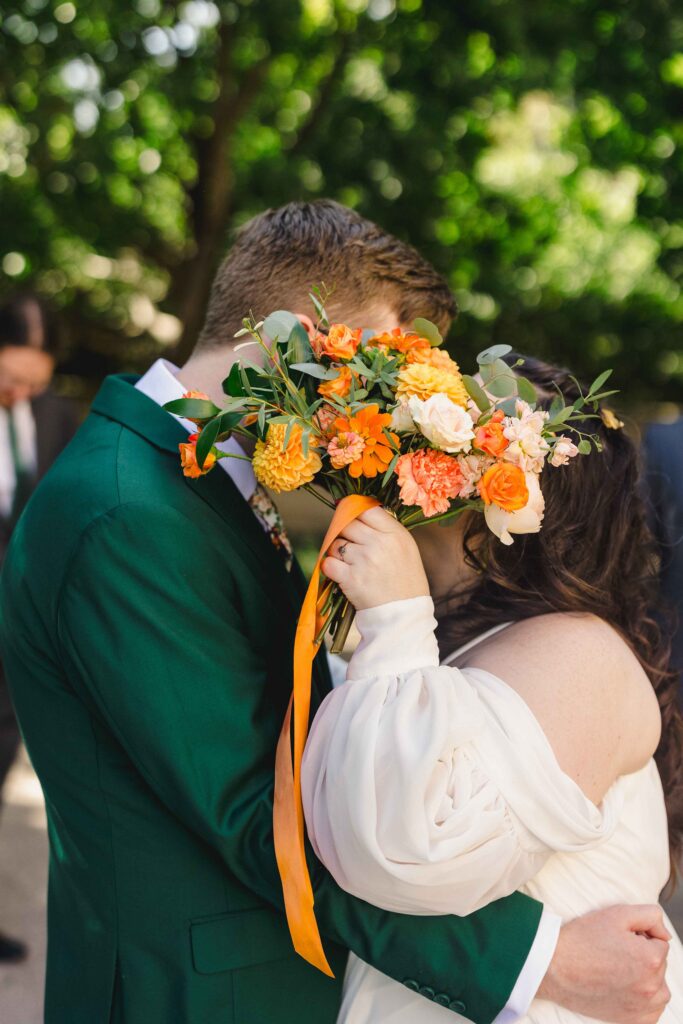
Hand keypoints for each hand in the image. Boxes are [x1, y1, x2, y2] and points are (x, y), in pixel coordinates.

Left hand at [322, 507, 429, 610]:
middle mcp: (379, 543)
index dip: (353, 510)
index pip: (367, 510)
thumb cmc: (406, 581)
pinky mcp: (351, 579)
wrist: (405, 615)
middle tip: (349, 544)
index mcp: (396, 534)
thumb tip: (361, 512)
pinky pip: (328, 563)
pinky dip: (330, 568)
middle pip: (347, 524)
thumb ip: (386, 529)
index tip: (346, 513)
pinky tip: (341, 574)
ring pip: (335, 544)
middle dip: (344, 533)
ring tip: (350, 564)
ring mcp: (364, 560)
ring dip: (338, 552)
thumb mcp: (406, 548)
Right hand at [538, 905, 670, 1023]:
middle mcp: (650, 986)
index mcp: (650, 959)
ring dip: (648, 978)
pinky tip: (627, 989)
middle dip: (644, 956)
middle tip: (616, 951)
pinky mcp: (631, 1021)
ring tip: (621, 969)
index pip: (660, 943)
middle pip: (660, 965)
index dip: (641, 936)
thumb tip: (664, 934)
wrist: (555, 966)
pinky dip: (645, 1001)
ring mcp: (641, 1007)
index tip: (620, 938)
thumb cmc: (582, 939)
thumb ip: (650, 916)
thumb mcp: (616, 913)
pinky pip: (652, 1012)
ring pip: (660, 989)